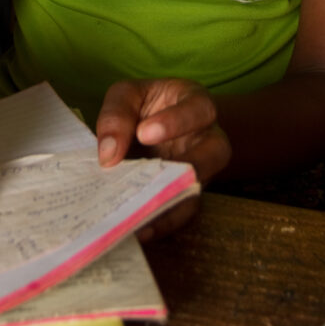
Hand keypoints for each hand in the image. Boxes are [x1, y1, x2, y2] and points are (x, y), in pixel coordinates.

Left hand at [96, 78, 230, 239]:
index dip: (175, 121)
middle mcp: (208, 139)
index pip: (198, 109)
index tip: (144, 133)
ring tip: (140, 218)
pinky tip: (137, 230)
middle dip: (190, 166)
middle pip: (216, 153)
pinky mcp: (187, 196)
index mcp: (197, 103)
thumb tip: (108, 156)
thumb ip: (117, 115)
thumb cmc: (143, 105)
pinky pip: (181, 212)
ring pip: (199, 191)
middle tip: (152, 179)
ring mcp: (202, 171)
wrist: (151, 126)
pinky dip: (162, 223)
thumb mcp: (127, 96)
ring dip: (171, 206)